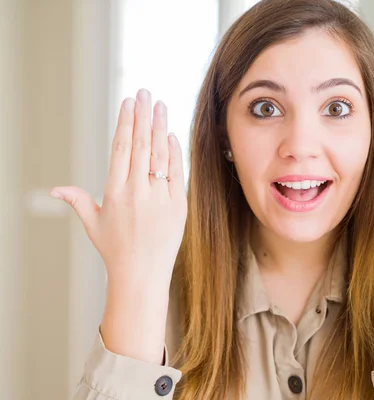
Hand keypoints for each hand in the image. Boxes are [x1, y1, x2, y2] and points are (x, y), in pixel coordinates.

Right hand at [50, 89, 186, 287]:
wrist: (141, 275)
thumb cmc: (115, 250)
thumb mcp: (92, 224)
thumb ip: (77, 201)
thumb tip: (53, 190)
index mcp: (114, 191)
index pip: (121, 148)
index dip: (125, 122)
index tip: (128, 102)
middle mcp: (137, 191)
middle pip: (142, 145)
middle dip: (143, 115)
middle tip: (145, 92)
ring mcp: (160, 198)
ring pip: (161, 155)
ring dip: (161, 127)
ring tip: (160, 105)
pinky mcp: (178, 206)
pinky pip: (177, 173)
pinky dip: (175, 153)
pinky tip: (172, 135)